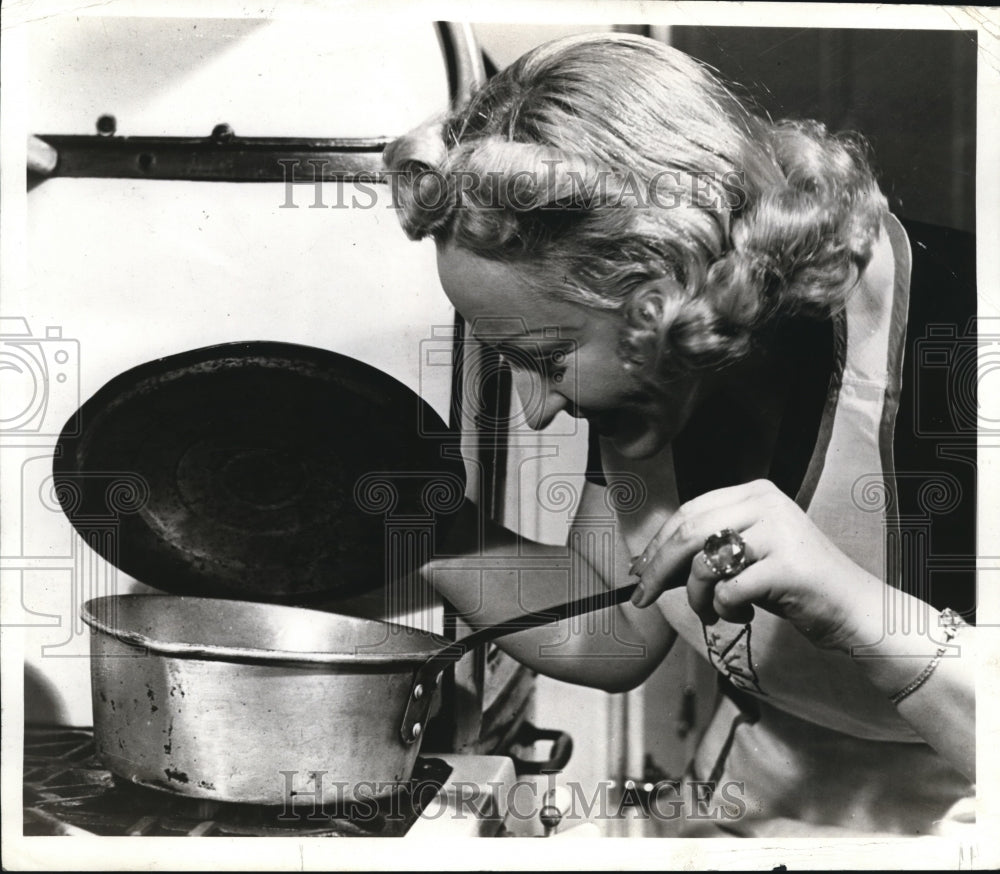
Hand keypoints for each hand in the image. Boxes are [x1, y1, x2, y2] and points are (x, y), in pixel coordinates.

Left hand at [629, 479, 874, 651]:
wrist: (854, 609)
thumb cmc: (794, 585)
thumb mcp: (748, 557)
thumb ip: (707, 552)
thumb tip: (649, 567)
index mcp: (756, 493)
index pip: (689, 512)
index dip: (658, 544)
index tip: (639, 570)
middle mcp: (767, 504)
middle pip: (689, 532)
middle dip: (658, 569)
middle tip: (643, 596)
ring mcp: (779, 532)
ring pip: (704, 563)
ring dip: (696, 597)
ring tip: (711, 613)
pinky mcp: (787, 567)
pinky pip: (728, 591)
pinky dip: (724, 610)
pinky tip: (740, 617)